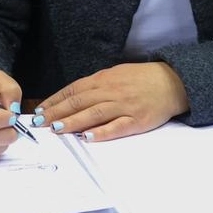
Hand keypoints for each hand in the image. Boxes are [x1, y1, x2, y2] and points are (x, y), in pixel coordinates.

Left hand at [35, 62, 188, 140]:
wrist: (172, 82)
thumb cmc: (140, 78)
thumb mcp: (114, 75)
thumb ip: (95, 86)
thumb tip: (72, 97)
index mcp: (102, 79)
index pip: (73, 90)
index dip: (55, 101)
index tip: (40, 111)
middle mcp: (110, 91)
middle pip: (79, 102)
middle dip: (57, 113)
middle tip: (40, 123)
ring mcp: (123, 106)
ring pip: (94, 114)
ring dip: (73, 122)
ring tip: (56, 129)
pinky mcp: (137, 120)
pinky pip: (116, 127)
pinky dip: (101, 133)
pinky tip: (87, 137)